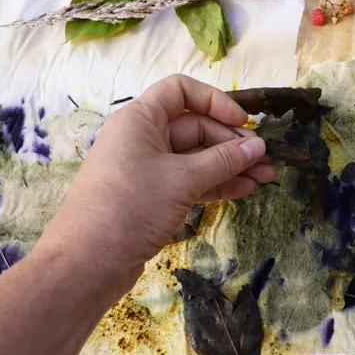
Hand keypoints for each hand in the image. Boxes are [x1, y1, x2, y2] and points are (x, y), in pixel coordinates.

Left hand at [36, 75, 275, 290]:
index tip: (241, 122)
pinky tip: (244, 189)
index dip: (214, 101)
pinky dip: (216, 183)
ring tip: (266, 177)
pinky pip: (191, 181)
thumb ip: (223, 160)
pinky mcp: (153, 197)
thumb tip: (258, 146)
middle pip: (195, 127)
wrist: (88, 263)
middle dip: (232, 142)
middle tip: (265, 159)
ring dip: (230, 165)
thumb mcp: (182, 179)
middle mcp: (142, 138)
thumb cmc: (130, 207)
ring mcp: (148, 169)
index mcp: (139, 120)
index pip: (180, 91)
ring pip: (197, 158)